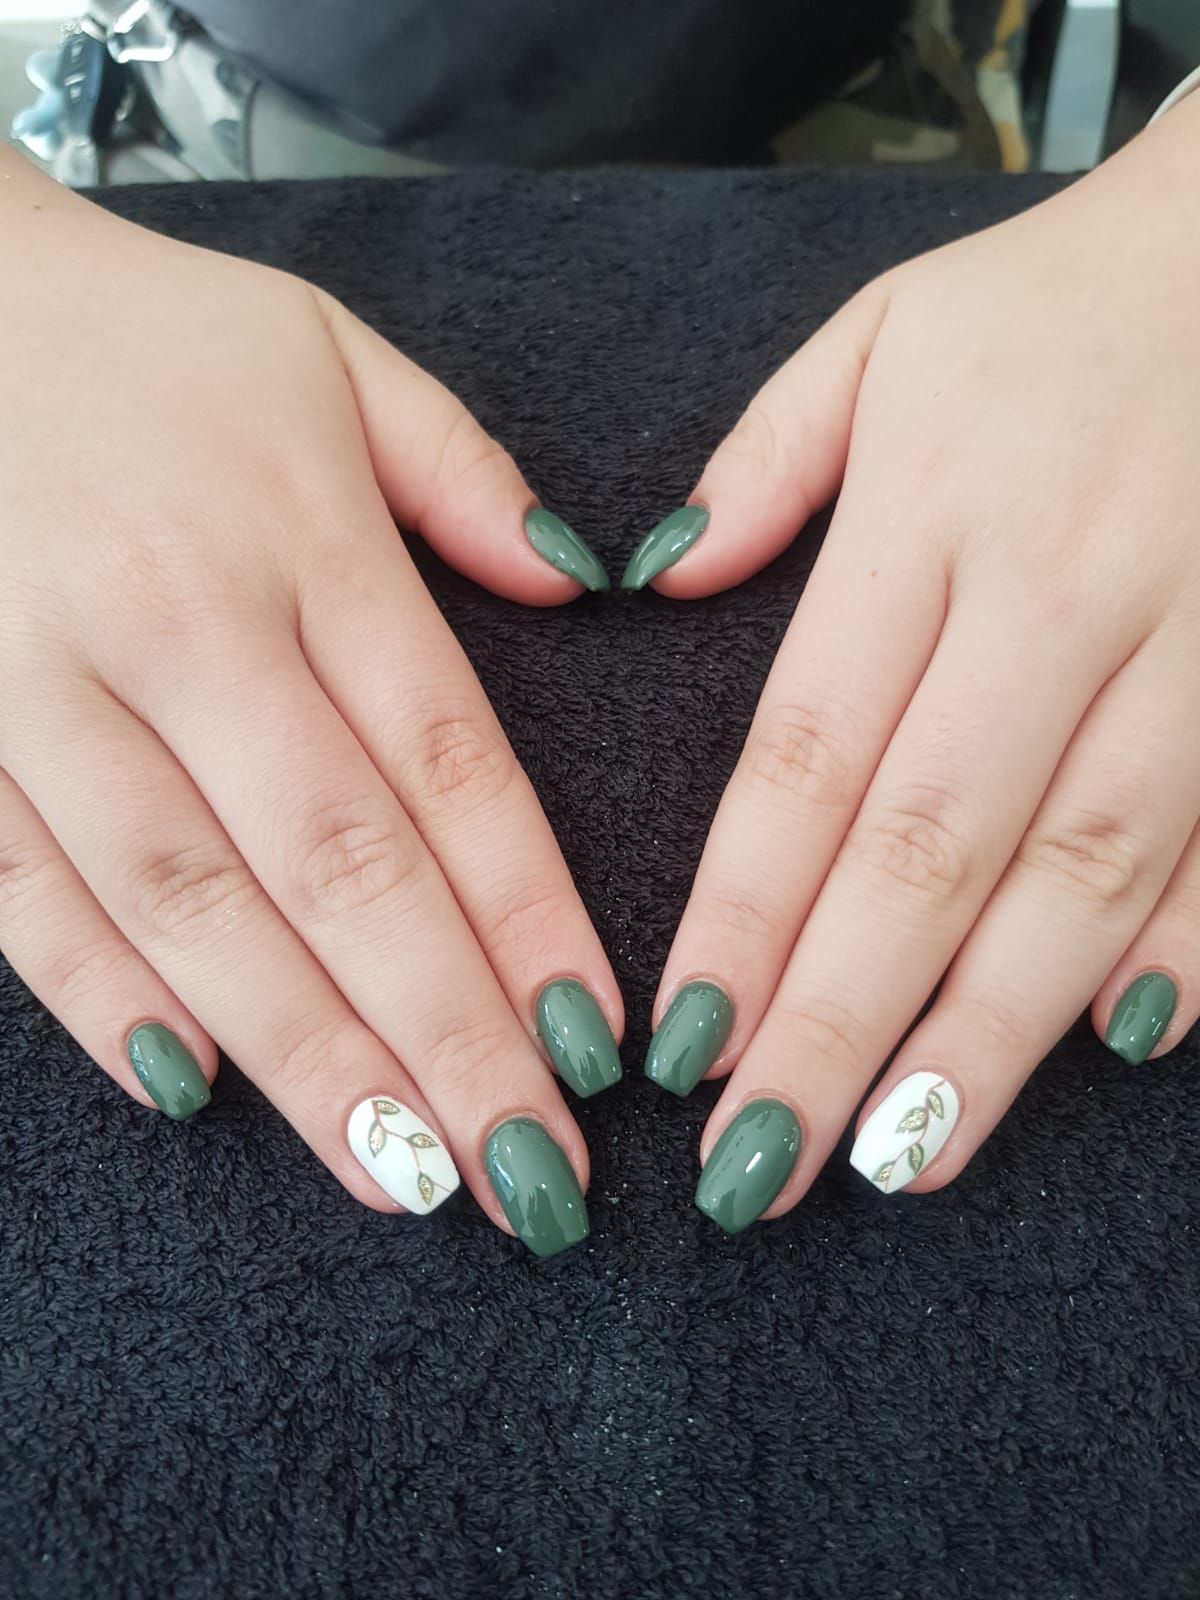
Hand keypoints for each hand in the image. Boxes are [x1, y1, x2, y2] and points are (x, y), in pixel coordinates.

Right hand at [0, 153, 619, 1256]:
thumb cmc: (148, 340)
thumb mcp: (330, 357)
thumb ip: (462, 473)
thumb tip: (588, 579)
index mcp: (307, 543)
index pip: (450, 764)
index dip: (528, 914)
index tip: (593, 1042)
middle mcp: (188, 628)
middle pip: (341, 864)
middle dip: (444, 1035)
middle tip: (527, 1176)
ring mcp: (46, 684)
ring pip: (193, 902)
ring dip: (303, 1052)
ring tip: (401, 1175)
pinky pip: (19, 885)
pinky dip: (99, 989)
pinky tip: (190, 1085)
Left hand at [641, 96, 1199, 1227]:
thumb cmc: (1048, 303)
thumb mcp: (880, 337)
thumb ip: (764, 463)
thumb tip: (653, 577)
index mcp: (931, 517)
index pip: (810, 755)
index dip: (742, 912)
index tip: (682, 1044)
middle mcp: (1056, 599)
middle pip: (931, 847)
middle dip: (840, 1020)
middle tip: (764, 1164)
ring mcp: (1188, 643)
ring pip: (1082, 872)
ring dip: (992, 1029)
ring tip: (906, 1155)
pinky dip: (1179, 943)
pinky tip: (1113, 1046)